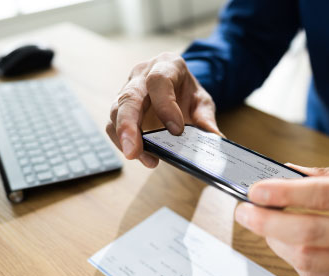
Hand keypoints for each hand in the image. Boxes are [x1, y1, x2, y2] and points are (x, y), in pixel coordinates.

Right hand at [107, 53, 221, 167]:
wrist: (178, 88)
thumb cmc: (188, 93)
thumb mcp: (202, 102)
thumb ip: (206, 119)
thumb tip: (215, 140)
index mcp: (167, 65)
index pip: (159, 81)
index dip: (165, 105)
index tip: (176, 131)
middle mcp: (142, 75)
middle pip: (129, 97)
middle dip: (129, 125)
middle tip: (134, 151)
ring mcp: (127, 90)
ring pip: (116, 111)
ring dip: (124, 137)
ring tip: (138, 157)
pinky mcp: (120, 108)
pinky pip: (113, 124)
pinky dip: (122, 141)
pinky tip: (138, 155)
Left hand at [234, 164, 328, 275]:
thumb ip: (323, 175)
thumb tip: (282, 173)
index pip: (322, 196)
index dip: (284, 194)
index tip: (255, 191)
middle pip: (309, 234)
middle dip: (267, 224)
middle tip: (244, 211)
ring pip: (308, 259)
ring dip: (277, 243)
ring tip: (266, 226)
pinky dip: (294, 259)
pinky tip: (287, 244)